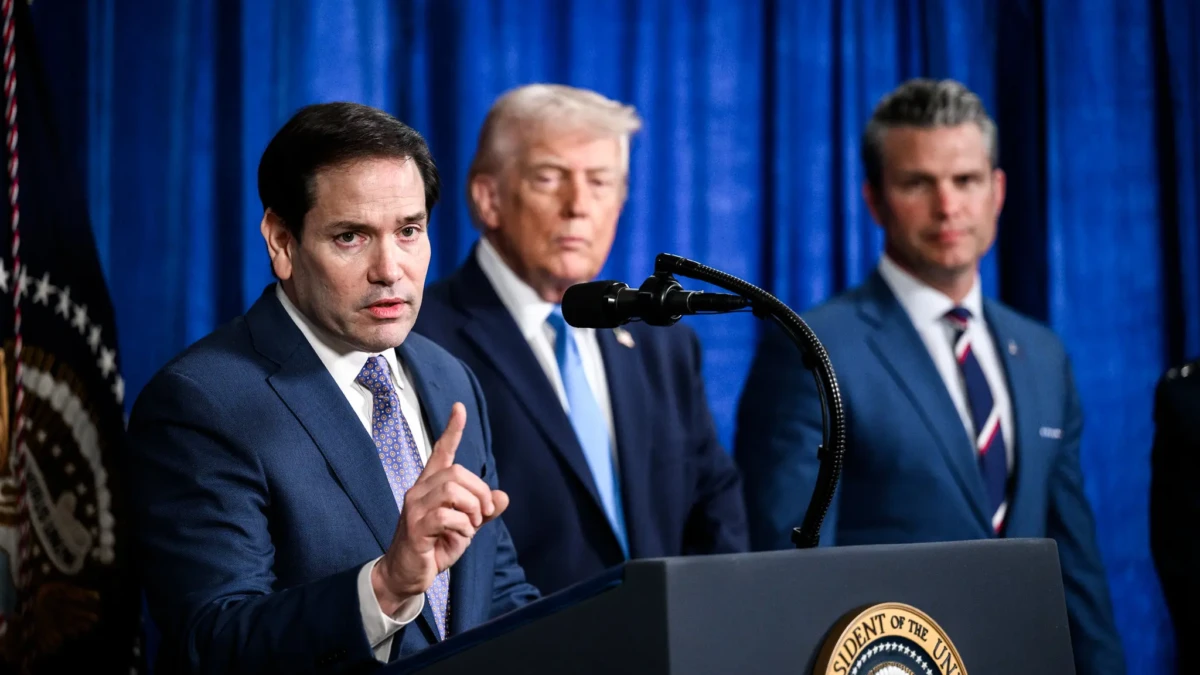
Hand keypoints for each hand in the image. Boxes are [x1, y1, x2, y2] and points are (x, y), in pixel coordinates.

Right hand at [372, 402, 509, 612]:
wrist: (406, 575)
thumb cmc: (434, 547)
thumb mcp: (465, 528)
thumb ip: (483, 512)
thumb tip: (503, 497)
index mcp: (430, 486)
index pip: (442, 452)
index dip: (452, 430)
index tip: (460, 408)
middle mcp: (419, 491)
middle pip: (458, 473)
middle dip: (480, 493)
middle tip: (483, 515)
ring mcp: (414, 507)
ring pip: (454, 491)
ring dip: (472, 510)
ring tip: (471, 527)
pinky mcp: (415, 527)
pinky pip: (448, 516)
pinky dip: (463, 528)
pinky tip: (458, 539)